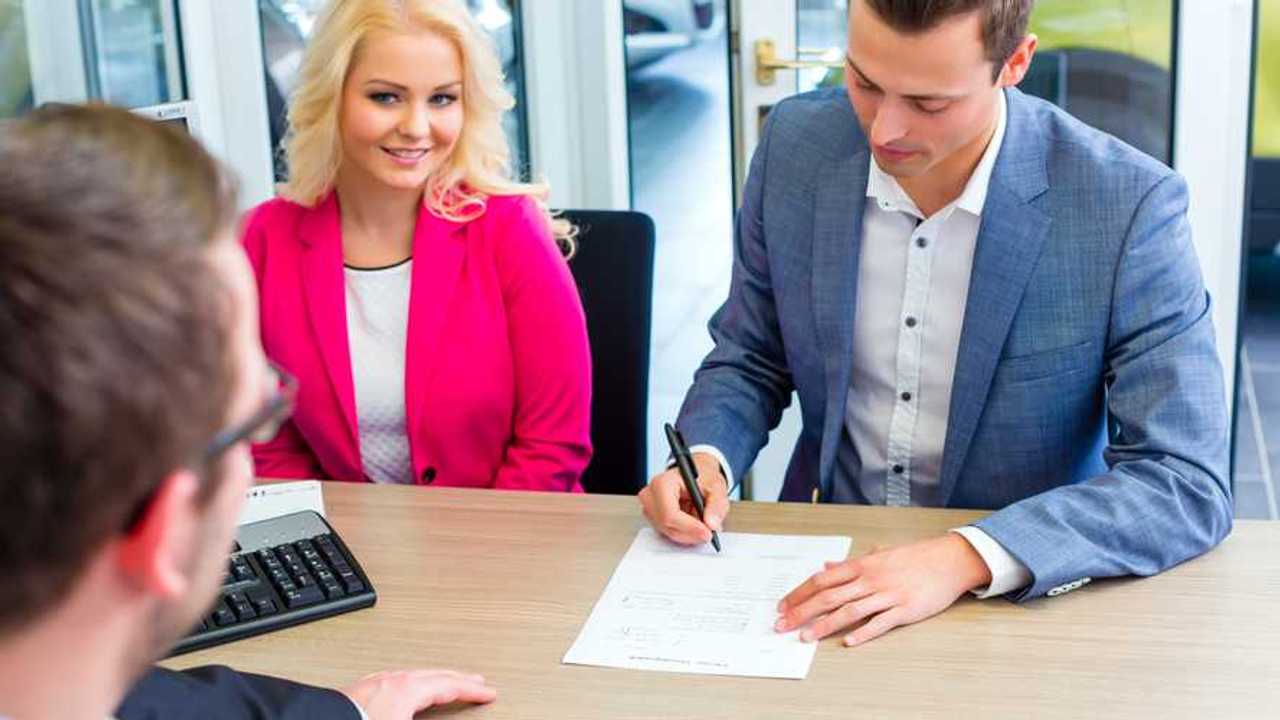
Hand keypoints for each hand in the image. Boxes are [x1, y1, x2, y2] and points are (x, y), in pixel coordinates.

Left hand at [341, 669, 496, 718]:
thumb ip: (433, 719)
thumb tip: (449, 718)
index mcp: (406, 690)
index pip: (449, 685)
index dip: (472, 690)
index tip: (488, 692)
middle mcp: (389, 681)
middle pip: (433, 675)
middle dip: (456, 678)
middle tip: (473, 681)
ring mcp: (370, 684)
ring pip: (410, 674)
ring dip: (431, 679)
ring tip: (440, 684)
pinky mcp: (355, 693)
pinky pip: (391, 680)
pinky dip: (407, 682)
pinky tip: (401, 688)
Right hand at [638, 452, 728, 544]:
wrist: (697, 475)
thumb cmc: (703, 477)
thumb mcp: (717, 487)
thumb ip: (717, 505)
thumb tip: (711, 524)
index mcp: (663, 483)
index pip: (669, 513)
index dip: (689, 527)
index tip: (707, 532)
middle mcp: (650, 496)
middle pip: (667, 526)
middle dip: (691, 533)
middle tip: (710, 531)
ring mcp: (649, 508)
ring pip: (668, 532)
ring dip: (689, 533)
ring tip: (702, 520)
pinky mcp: (653, 518)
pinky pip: (668, 533)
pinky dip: (684, 532)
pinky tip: (693, 522)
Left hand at [774, 533, 991, 646]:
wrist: (948, 560)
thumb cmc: (914, 557)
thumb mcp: (879, 554)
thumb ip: (851, 563)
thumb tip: (828, 565)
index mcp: (862, 565)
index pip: (822, 579)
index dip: (800, 593)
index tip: (783, 605)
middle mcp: (870, 579)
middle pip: (828, 596)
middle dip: (802, 611)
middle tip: (783, 624)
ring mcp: (887, 594)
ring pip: (849, 610)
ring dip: (825, 625)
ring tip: (806, 636)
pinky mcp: (905, 609)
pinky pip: (880, 622)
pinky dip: (864, 632)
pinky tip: (849, 642)